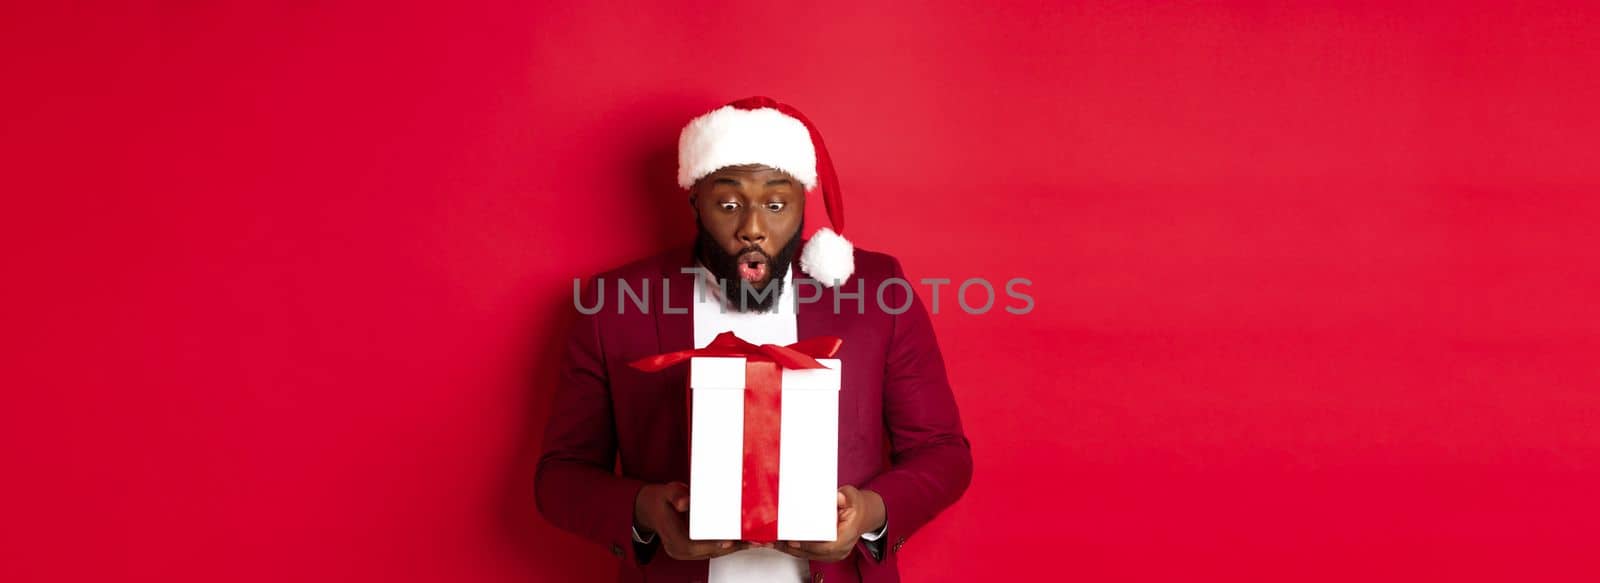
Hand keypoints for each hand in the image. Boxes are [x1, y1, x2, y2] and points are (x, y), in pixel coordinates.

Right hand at [633, 481, 747, 560]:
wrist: (651, 509)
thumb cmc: (661, 500)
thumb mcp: (667, 491)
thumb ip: (676, 495)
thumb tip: (684, 502)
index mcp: (671, 537)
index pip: (693, 545)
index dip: (713, 544)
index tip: (730, 541)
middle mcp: (678, 550)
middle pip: (709, 552)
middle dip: (732, 547)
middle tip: (753, 540)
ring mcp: (686, 553)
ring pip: (714, 554)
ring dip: (735, 548)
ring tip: (755, 541)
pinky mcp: (693, 552)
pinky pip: (713, 551)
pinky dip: (729, 546)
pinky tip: (744, 540)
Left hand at [771, 485, 885, 562]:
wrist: (863, 515)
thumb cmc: (856, 506)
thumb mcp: (852, 497)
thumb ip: (843, 497)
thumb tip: (837, 497)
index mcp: (847, 537)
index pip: (826, 546)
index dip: (807, 544)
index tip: (792, 540)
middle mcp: (839, 549)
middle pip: (811, 552)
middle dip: (791, 547)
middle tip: (773, 539)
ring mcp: (832, 554)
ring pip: (806, 555)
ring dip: (788, 549)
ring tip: (771, 541)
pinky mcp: (825, 553)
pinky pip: (807, 553)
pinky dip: (793, 548)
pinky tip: (780, 543)